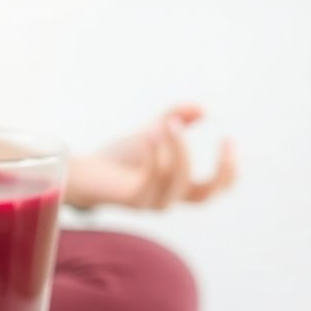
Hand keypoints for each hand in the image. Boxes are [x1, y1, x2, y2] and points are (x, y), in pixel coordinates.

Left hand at [65, 105, 236, 210]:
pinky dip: (154, 155)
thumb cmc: (119, 156)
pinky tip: (149, 132)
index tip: (228, 140)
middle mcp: (167, 198)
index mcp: (178, 186)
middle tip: (225, 140)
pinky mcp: (130, 198)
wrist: (82, 170)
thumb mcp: (155, 131)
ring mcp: (149, 201)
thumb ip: (177, 118)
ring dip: (178, 150)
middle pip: (204, 197)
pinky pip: (151, 180)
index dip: (229, 172)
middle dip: (219, 171)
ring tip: (167, 123)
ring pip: (177, 182)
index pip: (214, 191)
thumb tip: (202, 109)